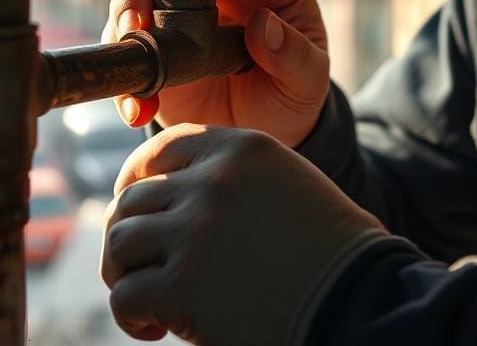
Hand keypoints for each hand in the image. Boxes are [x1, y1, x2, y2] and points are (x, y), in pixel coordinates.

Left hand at [100, 124, 392, 343]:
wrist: (356, 297)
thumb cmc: (326, 250)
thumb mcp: (284, 184)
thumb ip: (229, 179)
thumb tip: (161, 202)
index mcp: (241, 148)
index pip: (161, 149)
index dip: (136, 181)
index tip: (138, 213)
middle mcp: (214, 180)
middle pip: (132, 200)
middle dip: (131, 239)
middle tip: (146, 270)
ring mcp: (196, 229)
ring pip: (120, 243)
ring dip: (125, 275)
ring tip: (150, 300)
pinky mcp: (184, 284)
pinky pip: (126, 296)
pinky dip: (132, 317)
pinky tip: (158, 328)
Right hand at [101, 0, 328, 146]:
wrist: (264, 128)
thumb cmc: (293, 89)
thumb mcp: (309, 79)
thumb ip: (295, 54)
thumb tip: (262, 25)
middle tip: (139, 18)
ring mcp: (177, 9)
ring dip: (124, 19)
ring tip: (129, 52)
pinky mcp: (152, 44)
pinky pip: (124, 44)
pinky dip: (124, 74)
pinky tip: (137, 106)